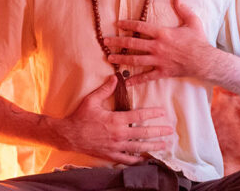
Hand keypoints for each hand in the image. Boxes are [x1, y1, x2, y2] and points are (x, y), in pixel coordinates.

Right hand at [52, 75, 173, 164]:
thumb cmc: (80, 117)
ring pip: (138, 147)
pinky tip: (146, 160)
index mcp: (116, 120)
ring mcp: (115, 147)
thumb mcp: (91, 100)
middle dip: (158, 132)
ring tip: (164, 145)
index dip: (152, 113)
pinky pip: (127, 160)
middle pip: (143, 133)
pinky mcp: (111, 155)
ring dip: (153, 146)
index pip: (139, 116)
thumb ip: (105, 90)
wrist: (69, 136)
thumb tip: (115, 78)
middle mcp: (118, 134)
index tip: (163, 112)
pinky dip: (138, 160)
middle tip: (170, 131)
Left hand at [105, 0, 214, 85]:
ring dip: (121, 59)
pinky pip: (147, 77)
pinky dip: (136, 80)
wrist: (205, 61)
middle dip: (117, 42)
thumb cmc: (198, 40)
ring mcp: (159, 61)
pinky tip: (126, 82)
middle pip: (133, 44)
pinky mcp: (162, 72)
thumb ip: (182, 8)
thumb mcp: (192, 21)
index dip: (128, 24)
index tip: (118, 24)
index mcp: (162, 33)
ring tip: (109, 58)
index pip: (140, 27)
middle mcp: (157, 47)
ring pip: (135, 60)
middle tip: (105, 42)